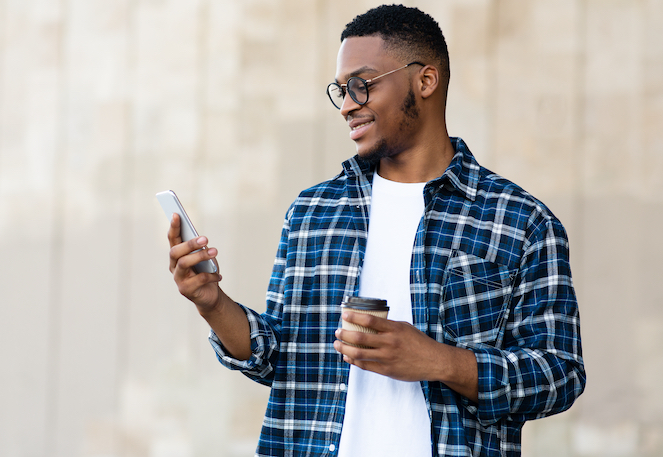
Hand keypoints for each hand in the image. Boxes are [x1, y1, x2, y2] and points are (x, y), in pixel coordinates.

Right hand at [168, 213, 221, 311]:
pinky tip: (218, 275)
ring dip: (201, 256)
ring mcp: (178, 278)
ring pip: (184, 263)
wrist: (210, 295)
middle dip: (190, 244)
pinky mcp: (185, 290)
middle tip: (205, 238)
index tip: (176, 214)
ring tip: (215, 252)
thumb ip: (200, 248)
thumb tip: (201, 240)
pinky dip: (211, 275)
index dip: (173, 227)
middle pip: (176, 251)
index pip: (172, 239)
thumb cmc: (206, 271)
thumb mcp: (205, 257)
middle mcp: (174, 265)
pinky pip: (199, 279)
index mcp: (177, 255)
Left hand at [333, 311, 478, 400]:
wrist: (434, 361)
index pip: (370, 320)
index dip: (354, 316)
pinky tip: (347, 357)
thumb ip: (388, 326)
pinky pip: (365, 366)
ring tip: (337, 344)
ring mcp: (387, 357)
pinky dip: (354, 361)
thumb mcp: (405, 328)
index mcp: (394, 329)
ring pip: (359, 354)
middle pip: (360, 337)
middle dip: (345, 334)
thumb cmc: (419, 343)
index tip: (344, 314)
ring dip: (345, 349)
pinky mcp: (387, 370)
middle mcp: (389, 343)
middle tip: (337, 332)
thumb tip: (370, 322)